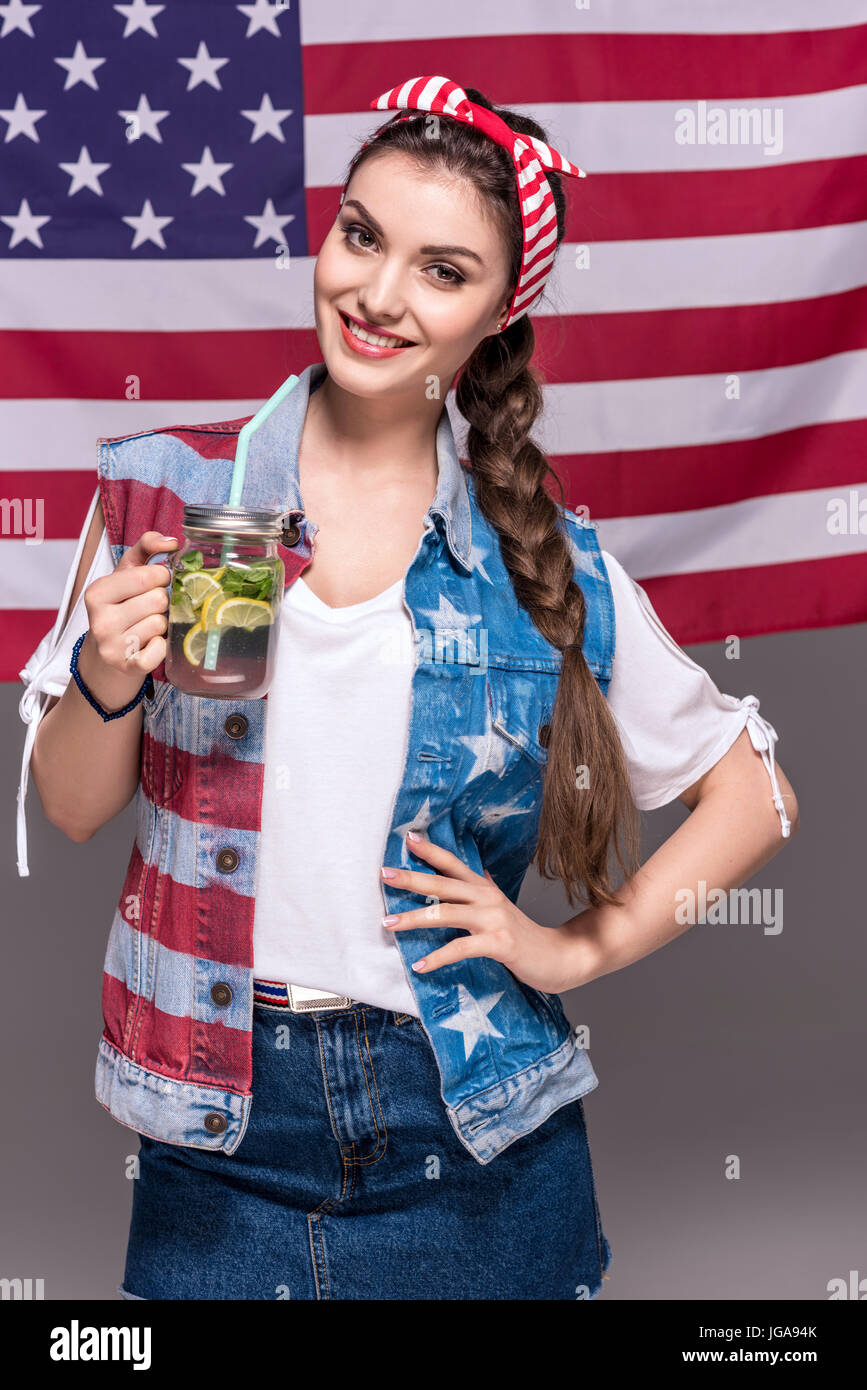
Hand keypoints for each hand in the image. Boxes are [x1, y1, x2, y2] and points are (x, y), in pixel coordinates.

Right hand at [82, 532, 178, 701]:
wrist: (107, 655)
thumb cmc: (121, 607)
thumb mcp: (126, 574)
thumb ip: (146, 547)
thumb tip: (174, 540)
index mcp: (97, 592)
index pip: (148, 575)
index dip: (162, 577)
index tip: (156, 582)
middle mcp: (100, 620)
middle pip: (158, 600)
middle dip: (161, 602)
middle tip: (150, 608)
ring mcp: (112, 646)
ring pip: (161, 624)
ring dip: (161, 624)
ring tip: (146, 626)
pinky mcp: (127, 667)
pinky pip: (160, 651)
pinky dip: (161, 647)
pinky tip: (150, 644)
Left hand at [381, 832, 589, 993]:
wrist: (559, 957)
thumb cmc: (524, 936)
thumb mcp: (501, 907)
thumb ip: (483, 889)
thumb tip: (471, 870)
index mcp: (485, 889)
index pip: (454, 864)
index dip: (431, 850)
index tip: (407, 838)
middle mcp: (488, 899)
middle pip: (444, 884)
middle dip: (411, 878)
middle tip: (384, 874)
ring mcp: (493, 920)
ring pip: (446, 913)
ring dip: (414, 918)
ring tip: (389, 924)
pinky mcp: (498, 944)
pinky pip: (460, 948)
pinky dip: (437, 958)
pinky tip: (420, 965)